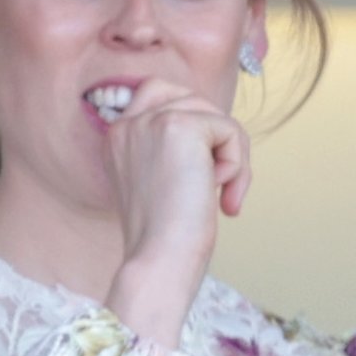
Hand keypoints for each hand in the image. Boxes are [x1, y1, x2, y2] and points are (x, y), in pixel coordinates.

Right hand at [104, 79, 251, 345]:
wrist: (159, 260)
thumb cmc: (164, 238)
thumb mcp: (160, 183)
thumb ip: (174, 150)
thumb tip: (218, 132)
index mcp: (116, 137)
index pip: (158, 95)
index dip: (192, 126)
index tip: (200, 175)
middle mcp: (127, 123)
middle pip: (191, 99)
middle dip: (215, 139)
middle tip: (217, 185)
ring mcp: (151, 121)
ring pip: (215, 116)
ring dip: (231, 157)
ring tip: (221, 195)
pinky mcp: (181, 126)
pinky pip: (229, 129)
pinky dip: (238, 165)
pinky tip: (221, 196)